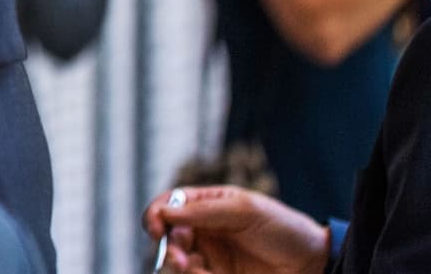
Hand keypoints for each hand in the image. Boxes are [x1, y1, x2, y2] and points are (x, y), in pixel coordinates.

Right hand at [141, 186, 328, 273]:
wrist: (313, 265)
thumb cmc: (284, 229)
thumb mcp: (245, 210)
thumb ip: (204, 210)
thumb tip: (166, 212)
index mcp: (208, 204)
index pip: (170, 204)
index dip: (156, 213)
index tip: (156, 227)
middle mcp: (205, 228)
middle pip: (168, 234)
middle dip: (168, 245)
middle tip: (179, 258)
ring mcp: (211, 254)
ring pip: (178, 259)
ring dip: (179, 265)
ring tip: (192, 271)